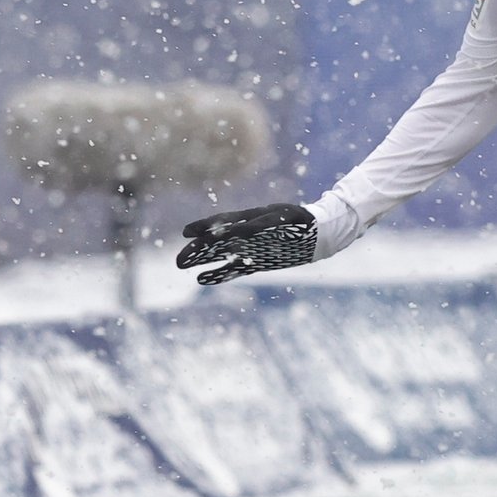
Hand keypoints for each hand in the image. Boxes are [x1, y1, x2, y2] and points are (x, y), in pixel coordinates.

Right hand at [176, 202, 317, 284]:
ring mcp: (249, 249)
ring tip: (182, 265)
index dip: (204, 226)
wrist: (317, 235)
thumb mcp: (279, 218)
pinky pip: (234, 270)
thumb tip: (233, 232)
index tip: (186, 232)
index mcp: (248, 218)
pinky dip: (219, 274)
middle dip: (197, 249)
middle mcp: (245, 234)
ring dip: (202, 261)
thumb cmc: (299, 221)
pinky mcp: (256, 263)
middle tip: (178, 259)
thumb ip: (257, 225)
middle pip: (216, 241)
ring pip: (220, 255)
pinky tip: (202, 278)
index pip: (221, 222)